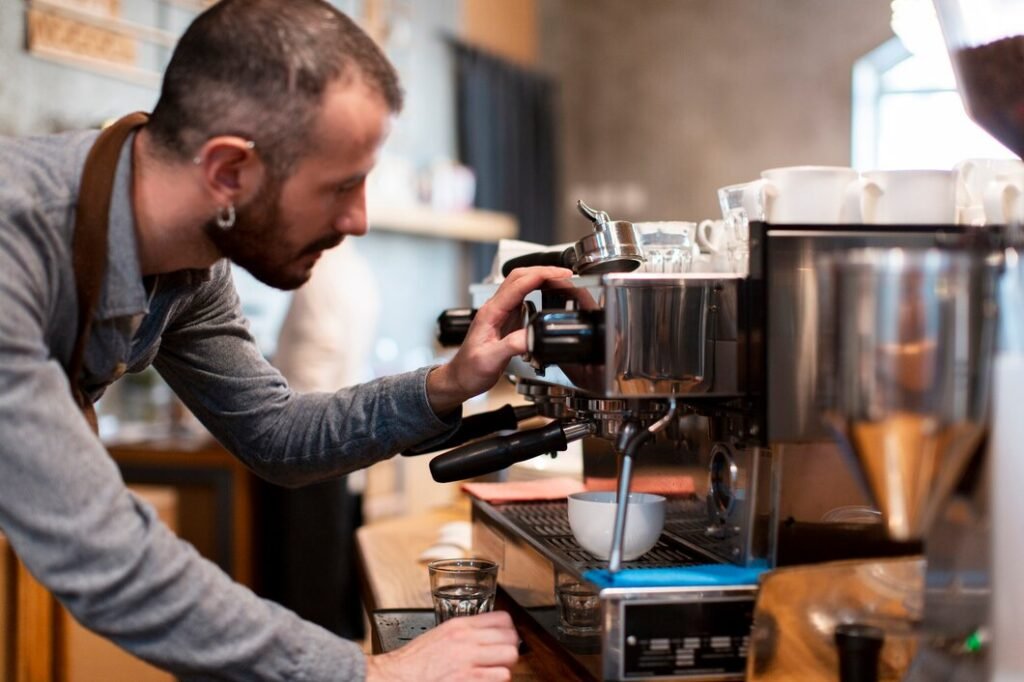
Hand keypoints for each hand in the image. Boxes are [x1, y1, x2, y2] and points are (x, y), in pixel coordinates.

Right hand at [365, 611, 518, 681]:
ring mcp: (469, 661)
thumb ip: (464, 633)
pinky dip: (498, 680)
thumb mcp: (441, 635)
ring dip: (505, 666)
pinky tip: (486, 681)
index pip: (502, 619)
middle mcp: (467, 640)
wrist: (396, 677)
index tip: (505, 638)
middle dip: (509, 649)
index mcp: (459, 626)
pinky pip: (501, 677)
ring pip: (510, 657)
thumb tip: (486, 637)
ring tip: (495, 671)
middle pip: (511, 637)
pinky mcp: (470, 681)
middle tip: (502, 658)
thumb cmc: (415, 661)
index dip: (508, 630)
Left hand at [427, 266, 572, 413]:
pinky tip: (548, 295)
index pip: (518, 285)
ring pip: (522, 284)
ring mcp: (501, 313)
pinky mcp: (507, 320)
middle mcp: (495, 308)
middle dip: (544, 271)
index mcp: (491, 313)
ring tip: (562, 282)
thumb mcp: (490, 360)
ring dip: (542, 278)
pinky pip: (524, 298)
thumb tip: (534, 336)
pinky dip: (539, 291)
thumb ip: (512, 346)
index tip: (560, 275)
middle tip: (566, 275)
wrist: (461, 378)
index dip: (540, 276)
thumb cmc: (469, 369)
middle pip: (520, 277)